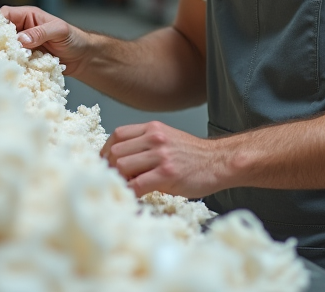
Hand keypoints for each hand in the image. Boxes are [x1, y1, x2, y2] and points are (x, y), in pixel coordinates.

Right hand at [0, 5, 90, 75]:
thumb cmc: (73, 38)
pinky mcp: (25, 60)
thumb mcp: (59, 31)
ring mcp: (22, 46)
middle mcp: (21, 29)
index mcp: (27, 16)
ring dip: (1, 55)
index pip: (4, 14)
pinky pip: (13, 61)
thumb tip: (20, 39)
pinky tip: (8, 71)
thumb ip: (40, 33)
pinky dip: (11, 66)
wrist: (82, 57)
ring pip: (4, 49)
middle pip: (0, 33)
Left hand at [100, 121, 228, 197]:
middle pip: (116, 151)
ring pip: (122, 167)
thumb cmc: (194, 155)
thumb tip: (120, 161)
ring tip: (124, 188)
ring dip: (119, 180)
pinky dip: (130, 193)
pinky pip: (136, 185)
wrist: (219, 162)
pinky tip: (134, 197)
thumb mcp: (167, 139)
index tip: (106, 163)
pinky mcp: (167, 174)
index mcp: (152, 128)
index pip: (117, 134)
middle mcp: (154, 138)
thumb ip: (145, 145)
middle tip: (114, 180)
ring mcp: (161, 155)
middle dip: (110, 168)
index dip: (107, 150)